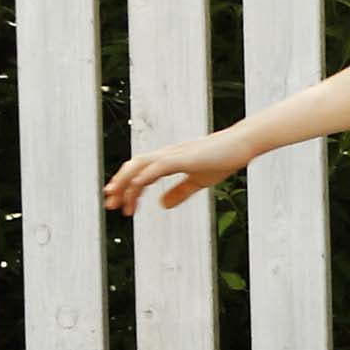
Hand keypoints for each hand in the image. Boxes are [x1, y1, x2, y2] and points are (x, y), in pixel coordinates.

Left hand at [102, 130, 253, 215]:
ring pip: (141, 165)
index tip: (120, 204)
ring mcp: (174, 155)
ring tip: (117, 199)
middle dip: (119, 185)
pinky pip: (159, 166)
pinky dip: (145, 176)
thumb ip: (180, 192)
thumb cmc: (223, 159)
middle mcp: (166, 155)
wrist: (241, 144)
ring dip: (126, 182)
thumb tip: (161, 205)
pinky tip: (137, 186)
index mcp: (168, 161)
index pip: (140, 172)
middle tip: (109, 204)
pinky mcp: (183, 158)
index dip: (127, 187)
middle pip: (134, 167)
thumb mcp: (199, 181)